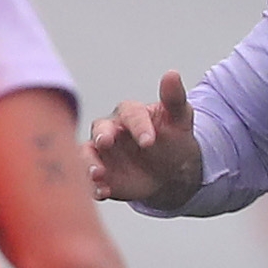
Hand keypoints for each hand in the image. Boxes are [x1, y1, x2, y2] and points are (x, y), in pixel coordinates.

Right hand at [86, 73, 205, 209]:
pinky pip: (91, 179)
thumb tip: (172, 74)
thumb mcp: (180, 119)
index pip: (131, 113)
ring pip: (88, 153)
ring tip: (98, 174)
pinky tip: (102, 193)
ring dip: (89, 163)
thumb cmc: (173, 139)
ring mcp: (102, 153)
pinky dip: (94, 186)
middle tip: (106, 143)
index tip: (150, 141)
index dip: (139, 125)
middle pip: (100, 128)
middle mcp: (111, 130)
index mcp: (131, 113)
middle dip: (102, 135)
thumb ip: (174, 98)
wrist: (170, 171)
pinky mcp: (100, 175)